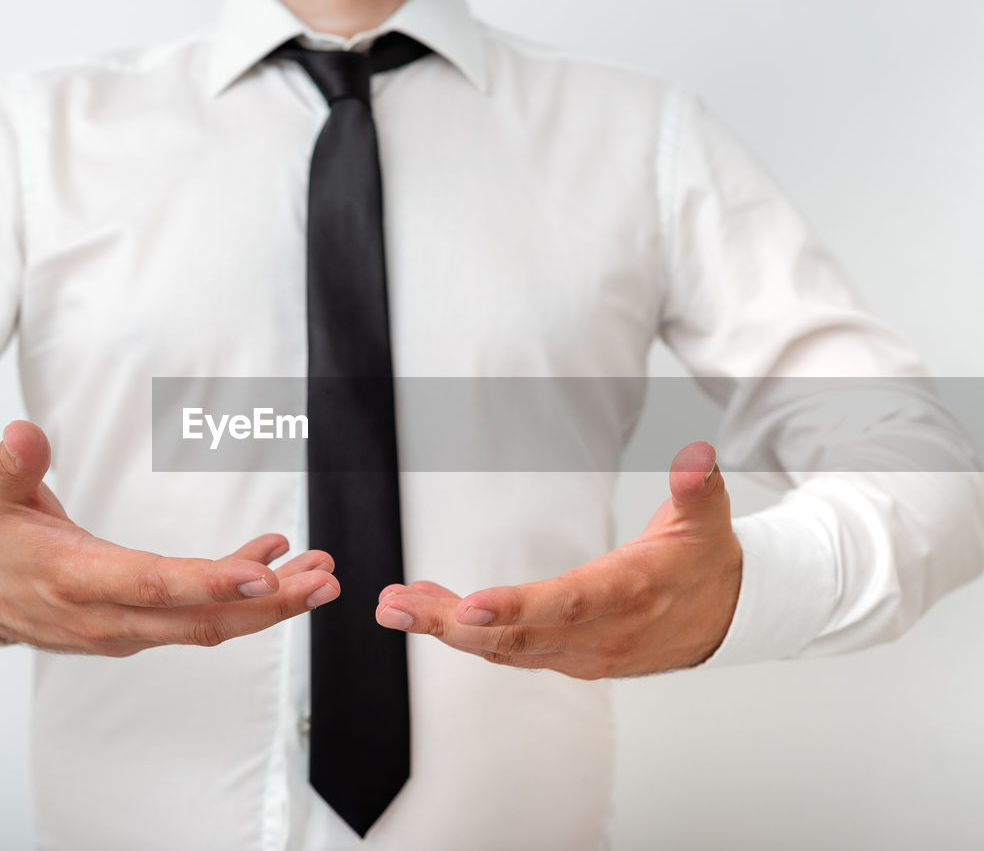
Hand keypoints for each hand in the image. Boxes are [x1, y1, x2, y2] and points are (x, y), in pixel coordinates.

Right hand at [0, 420, 338, 655]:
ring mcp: (129, 630)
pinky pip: (199, 614)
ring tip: (320, 576)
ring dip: (269, 603)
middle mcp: (111, 618)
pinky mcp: (140, 628)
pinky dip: (239, 590)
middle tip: (324, 581)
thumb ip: (13, 465)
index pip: (154, 587)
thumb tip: (23, 432)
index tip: (266, 575)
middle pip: (201, 619)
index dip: (211, 583)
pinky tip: (274, 558)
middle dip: (270, 605)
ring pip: (209, 623)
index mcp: (80, 582)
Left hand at [374, 441, 741, 678]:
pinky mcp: (568, 658)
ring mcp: (581, 653)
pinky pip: (509, 650)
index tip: (467, 608)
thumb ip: (696, 490)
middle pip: (517, 635)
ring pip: (504, 647)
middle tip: (395, 606)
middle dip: (450, 623)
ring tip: (395, 606)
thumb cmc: (703, 564)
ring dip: (446, 629)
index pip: (567, 604)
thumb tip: (695, 461)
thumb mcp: (706, 520)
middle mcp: (600, 634)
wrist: (725, 617)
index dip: (515, 608)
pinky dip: (466, 634)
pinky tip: (430, 610)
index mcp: (628, 594)